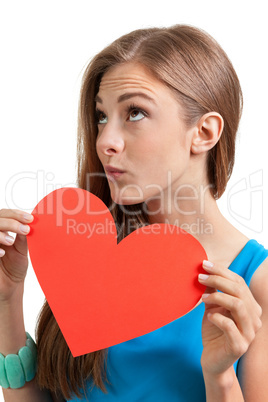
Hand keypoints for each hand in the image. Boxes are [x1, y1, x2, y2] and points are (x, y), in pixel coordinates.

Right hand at [0, 208, 33, 301]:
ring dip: (0, 233)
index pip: (5, 214)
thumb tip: (30, 223)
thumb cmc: (15, 267)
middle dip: (11, 222)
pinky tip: (2, 253)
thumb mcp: (22, 250)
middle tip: (25, 229)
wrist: (9, 286)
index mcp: (3, 229)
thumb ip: (23, 237)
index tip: (30, 219)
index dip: (16, 214)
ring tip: (11, 241)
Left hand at [199, 260, 261, 376]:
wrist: (213, 360)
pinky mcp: (239, 346)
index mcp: (250, 306)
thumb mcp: (213, 307)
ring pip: (238, 305)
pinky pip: (230, 326)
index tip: (204, 264)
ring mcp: (249, 333)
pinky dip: (217, 317)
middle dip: (218, 280)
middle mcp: (254, 318)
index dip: (222, 271)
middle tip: (200, 277)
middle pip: (239, 290)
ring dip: (218, 297)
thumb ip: (213, 291)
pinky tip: (208, 316)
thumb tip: (206, 271)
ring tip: (202, 297)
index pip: (239, 282)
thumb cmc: (214, 331)